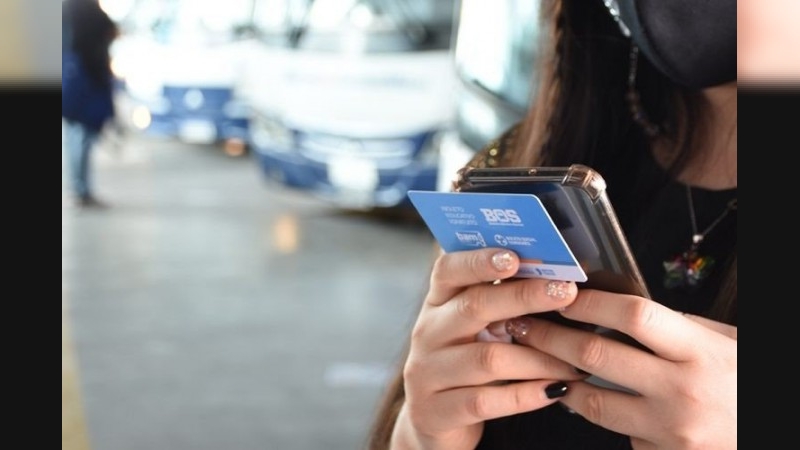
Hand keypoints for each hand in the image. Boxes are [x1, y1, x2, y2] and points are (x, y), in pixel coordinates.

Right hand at [391, 248, 585, 449]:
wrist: (431, 421)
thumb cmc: (465, 363)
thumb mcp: (473, 328)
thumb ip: (499, 301)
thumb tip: (556, 275)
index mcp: (438, 303)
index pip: (448, 270)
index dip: (479, 261)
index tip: (515, 256)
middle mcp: (428, 333)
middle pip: (474, 306)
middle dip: (523, 296)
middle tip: (565, 292)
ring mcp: (428, 373)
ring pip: (488, 359)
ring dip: (538, 358)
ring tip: (574, 361)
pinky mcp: (437, 410)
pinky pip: (486, 401)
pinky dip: (525, 396)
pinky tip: (554, 390)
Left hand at [508, 290, 736, 448]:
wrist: (771, 433)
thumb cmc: (749, 383)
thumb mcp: (724, 343)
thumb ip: (676, 330)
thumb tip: (620, 315)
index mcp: (701, 352)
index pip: (632, 316)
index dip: (589, 303)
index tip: (561, 295)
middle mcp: (683, 391)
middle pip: (597, 357)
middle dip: (550, 338)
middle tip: (524, 326)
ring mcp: (671, 431)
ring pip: (594, 403)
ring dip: (561, 381)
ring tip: (543, 364)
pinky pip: (621, 435)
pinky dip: (604, 419)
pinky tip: (591, 403)